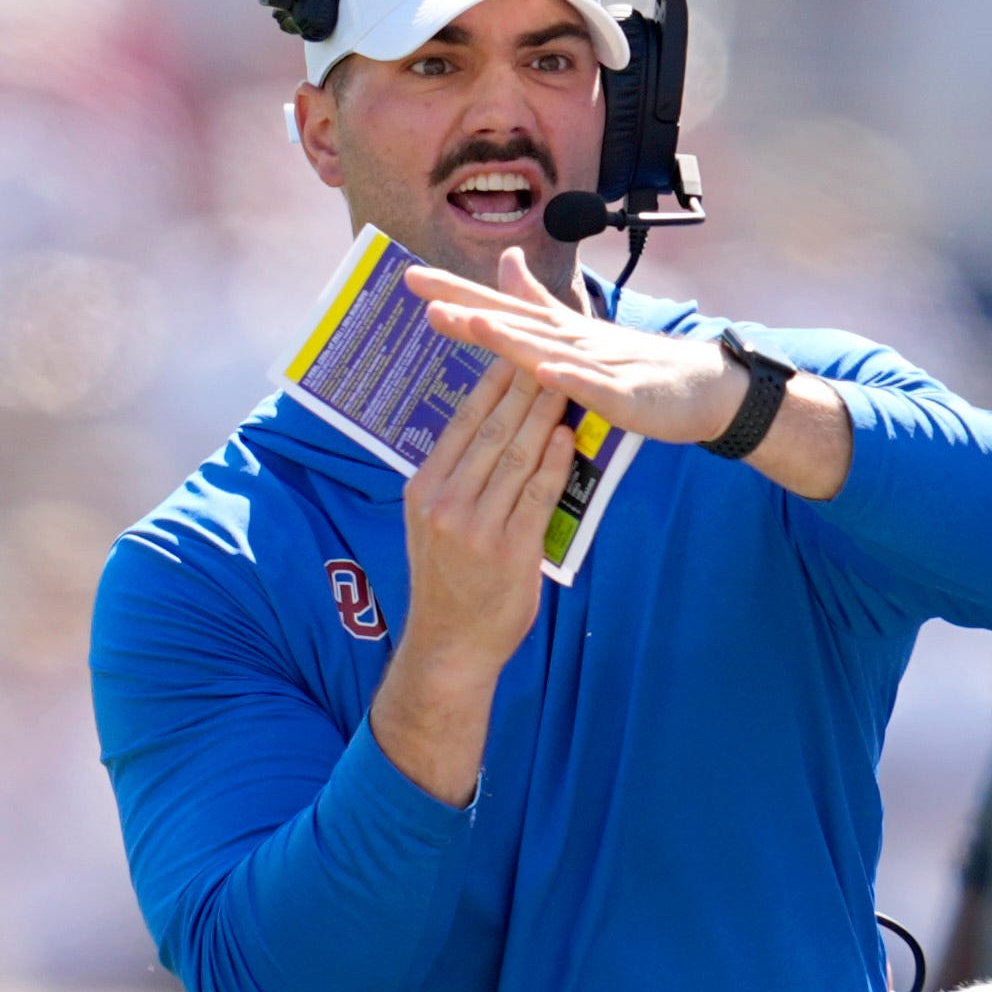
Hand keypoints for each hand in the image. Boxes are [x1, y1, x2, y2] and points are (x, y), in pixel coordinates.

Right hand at [400, 352, 575, 666]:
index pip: (460, 422)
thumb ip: (453, 481)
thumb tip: (478, 434)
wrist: (450, 646)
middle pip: (489, 430)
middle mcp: (445, 501)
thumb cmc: (449, 582)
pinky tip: (568, 436)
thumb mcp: (432, 524)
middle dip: (520, 385)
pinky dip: (553, 462)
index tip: (509, 347)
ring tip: (565, 381)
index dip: (489, 383)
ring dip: (543, 415)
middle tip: (545, 346)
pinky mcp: (508, 550)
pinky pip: (535, 495)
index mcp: (424, 488)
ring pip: (514, 455)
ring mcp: (475, 526)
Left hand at [409, 249, 744, 446]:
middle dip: (467, 306)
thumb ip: (538, 299)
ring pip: (546, 349)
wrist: (703, 388)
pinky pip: (595, 388)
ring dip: (509, 335)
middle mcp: (572, 340)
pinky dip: (570, 379)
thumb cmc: (639, 364)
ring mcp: (599, 365)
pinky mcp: (625, 395)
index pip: (499, 306)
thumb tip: (505, 260)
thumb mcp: (579, 329)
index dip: (456, 291)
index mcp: (557, 331)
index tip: (409, 277)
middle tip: (423, 294)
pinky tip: (545, 374)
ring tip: (471, 322)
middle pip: (513, 321)